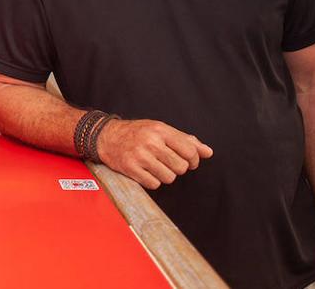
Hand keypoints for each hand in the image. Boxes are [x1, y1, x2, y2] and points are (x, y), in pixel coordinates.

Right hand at [96, 118, 213, 189]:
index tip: (188, 161)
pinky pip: (154, 184)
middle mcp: (150, 142)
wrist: (106, 137)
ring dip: (164, 175)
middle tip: (167, 162)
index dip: (193, 160)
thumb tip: (208, 152)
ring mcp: (140, 156)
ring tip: (155, 166)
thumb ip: (185, 140)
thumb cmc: (137, 133)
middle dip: (177, 168)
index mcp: (160, 130)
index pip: (189, 151)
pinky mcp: (131, 169)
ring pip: (169, 178)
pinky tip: (146, 171)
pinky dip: (152, 181)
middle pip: (180, 167)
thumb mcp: (160, 129)